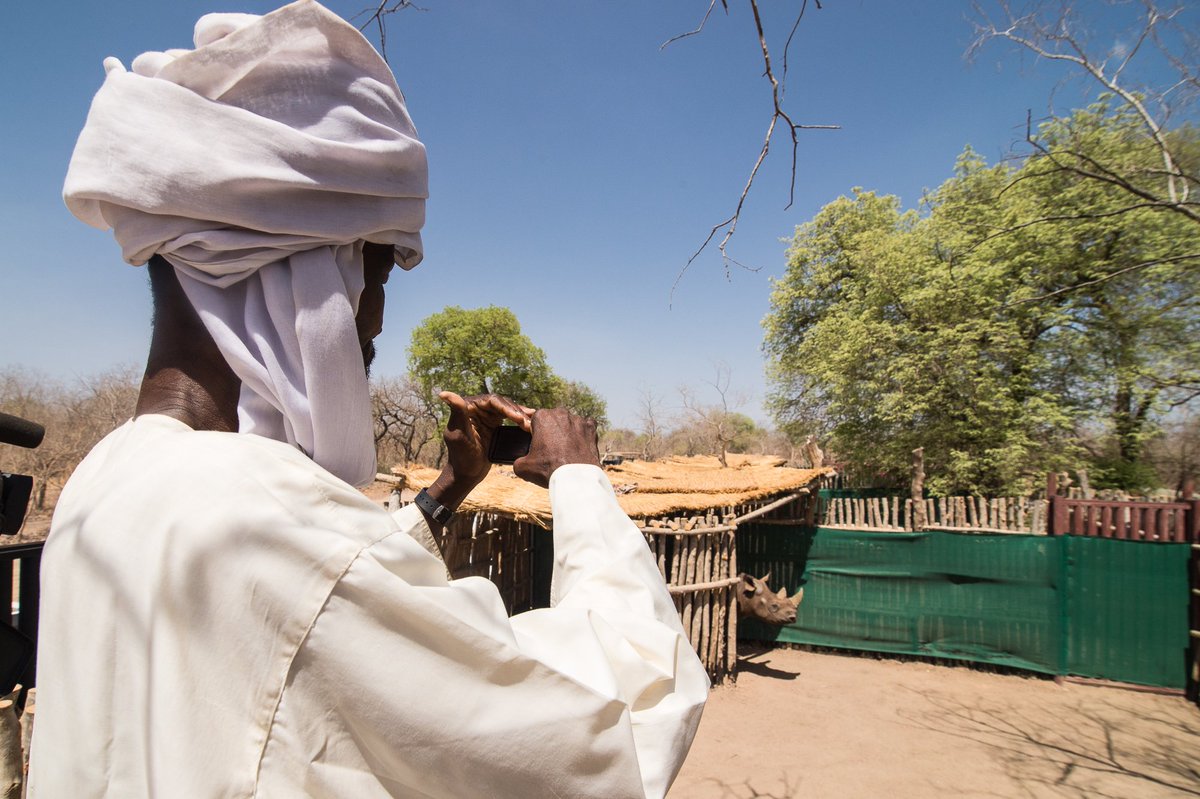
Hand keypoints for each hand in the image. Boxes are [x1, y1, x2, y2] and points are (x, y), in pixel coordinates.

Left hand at [426, 392, 531, 512]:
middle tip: (528, 423)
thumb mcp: (458, 435)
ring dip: (520, 415)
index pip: (491, 401)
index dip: (506, 407)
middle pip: (502, 403)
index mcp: (466, 407)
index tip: (517, 418)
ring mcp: (486, 416)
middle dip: (516, 412)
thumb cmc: (461, 457)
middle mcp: (476, 408)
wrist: (467, 474)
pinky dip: (519, 420)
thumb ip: (457, 413)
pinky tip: (530, 422)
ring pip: (507, 409)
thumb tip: (444, 393)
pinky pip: (509, 417)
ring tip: (531, 424)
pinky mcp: (494, 424)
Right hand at [513, 408, 600, 487]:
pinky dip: (583, 434)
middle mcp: (561, 413)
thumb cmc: (549, 469)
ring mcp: (578, 420)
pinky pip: (586, 427)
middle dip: (552, 431)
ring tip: (567, 450)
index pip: (536, 420)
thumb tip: (520, 463)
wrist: (575, 478)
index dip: (536, 433)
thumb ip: (519, 460)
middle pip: (554, 419)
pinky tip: (580, 445)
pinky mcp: (591, 428)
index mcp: (542, 417)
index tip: (539, 444)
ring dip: (568, 432)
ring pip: (570, 423)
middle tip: (552, 448)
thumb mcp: (523, 467)